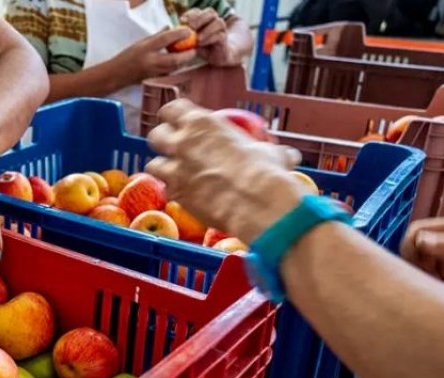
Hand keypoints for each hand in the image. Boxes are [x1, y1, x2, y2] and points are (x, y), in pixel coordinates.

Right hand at [108, 28, 200, 86]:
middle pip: (175, 58)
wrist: (117, 74)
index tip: (188, 31)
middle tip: (194, 48)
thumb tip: (170, 28)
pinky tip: (179, 62)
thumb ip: (156, 36)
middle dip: (188, 54)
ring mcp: (153, 73)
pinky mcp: (155, 80)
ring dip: (184, 61)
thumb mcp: (141, 42)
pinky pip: (170, 73)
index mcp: (146, 48)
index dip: (179, 34)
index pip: (165, 39)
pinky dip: (177, 67)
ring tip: (189, 54)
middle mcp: (150, 62)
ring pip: (174, 67)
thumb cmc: (127, 56)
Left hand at [145, 99, 304, 242]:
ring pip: (153, 163)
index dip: (173, 116)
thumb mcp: (271, 153)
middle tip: (174, 149)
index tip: (178, 122)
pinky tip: (186, 194)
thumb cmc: (267, 171)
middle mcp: (183, 142)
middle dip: (162, 141)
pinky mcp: (175, 193)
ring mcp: (175, 168)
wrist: (256, 202)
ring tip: (176, 174)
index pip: (172, 109)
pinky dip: (173, 191)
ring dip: (163, 168)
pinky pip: (165, 189)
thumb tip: (291, 157)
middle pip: (155, 134)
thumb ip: (271, 151)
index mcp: (202, 123)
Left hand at [180, 9, 240, 66]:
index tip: (181, 21)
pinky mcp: (224, 38)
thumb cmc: (200, 47)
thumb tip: (172, 28)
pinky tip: (201, 43)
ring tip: (197, 38)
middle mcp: (214, 20)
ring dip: (207, 30)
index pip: (198, 11)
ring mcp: (221, 28)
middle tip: (191, 27)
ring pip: (218, 22)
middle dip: (199, 19)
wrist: (215, 56)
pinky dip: (210, 39)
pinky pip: (220, 36)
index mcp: (204, 18)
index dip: (190, 14)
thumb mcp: (189, 40)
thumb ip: (183, 34)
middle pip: (210, 12)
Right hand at [400, 216, 443, 304]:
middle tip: (426, 276)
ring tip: (434, 283)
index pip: (419, 230)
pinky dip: (426, 282)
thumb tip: (419, 241)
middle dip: (414, 260)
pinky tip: (436, 289)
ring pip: (418, 262)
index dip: (412, 245)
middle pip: (415, 245)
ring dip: (418, 273)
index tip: (418, 263)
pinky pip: (428, 276)